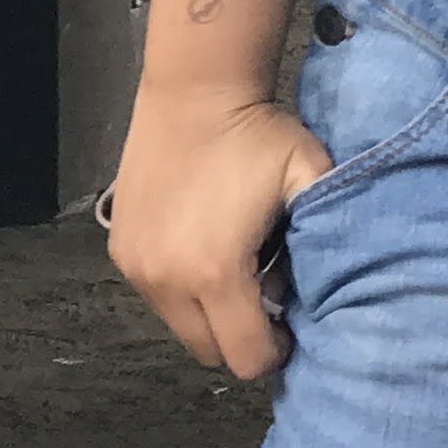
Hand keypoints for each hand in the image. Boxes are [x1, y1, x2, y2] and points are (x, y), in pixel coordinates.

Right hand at [106, 80, 333, 380]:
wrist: (195, 90)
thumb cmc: (258, 134)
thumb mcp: (311, 179)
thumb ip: (325, 239)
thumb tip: (314, 290)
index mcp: (217, 273)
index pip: (245, 357)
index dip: (274, 352)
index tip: (288, 326)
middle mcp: (167, 281)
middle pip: (209, 351)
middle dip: (240, 334)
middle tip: (262, 291)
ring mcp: (137, 268)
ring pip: (179, 325)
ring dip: (208, 312)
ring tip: (233, 265)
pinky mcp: (121, 250)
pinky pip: (156, 295)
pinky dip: (180, 287)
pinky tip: (201, 245)